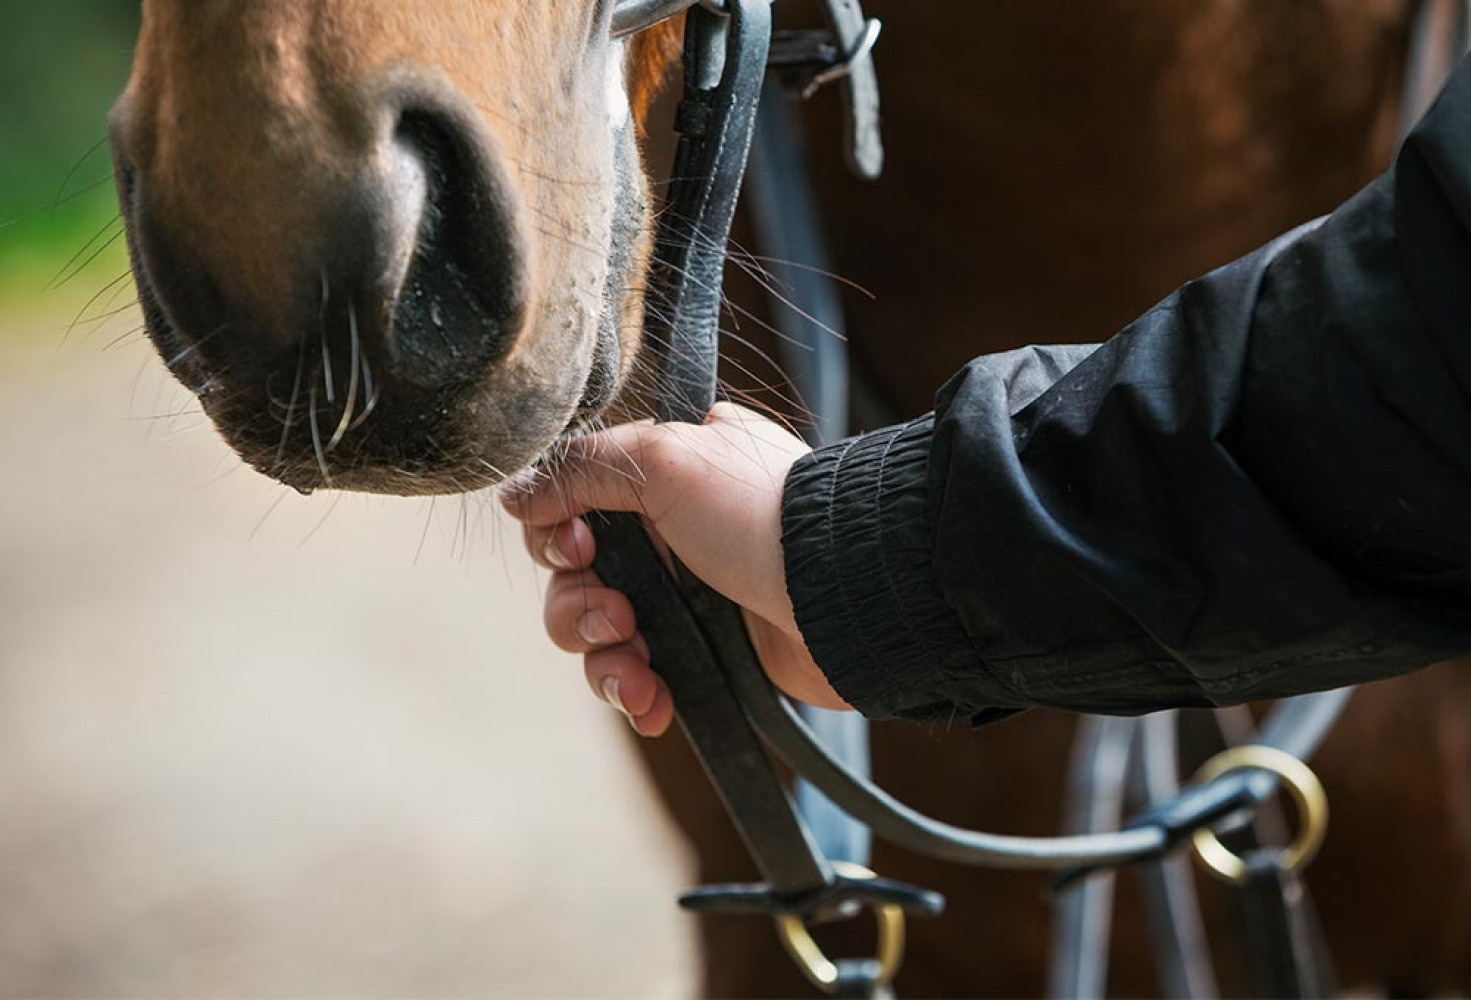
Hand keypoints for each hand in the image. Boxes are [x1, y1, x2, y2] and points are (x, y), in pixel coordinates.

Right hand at [501, 402, 851, 735]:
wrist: (847, 594)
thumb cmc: (766, 516)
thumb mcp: (667, 458)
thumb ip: (583, 469)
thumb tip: (515, 490)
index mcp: (662, 476)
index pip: (572, 506)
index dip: (557, 535)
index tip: (577, 547)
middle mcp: (669, 534)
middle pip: (575, 579)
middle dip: (578, 606)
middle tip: (616, 613)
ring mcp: (688, 597)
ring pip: (600, 635)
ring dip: (603, 657)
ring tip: (636, 666)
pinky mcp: (706, 654)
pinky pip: (643, 680)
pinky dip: (638, 696)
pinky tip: (653, 705)